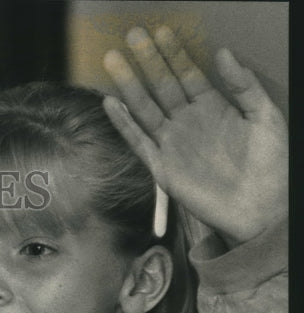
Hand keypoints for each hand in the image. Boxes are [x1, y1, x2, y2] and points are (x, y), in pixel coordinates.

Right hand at [103, 26, 287, 247]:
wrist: (263, 208)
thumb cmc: (272, 165)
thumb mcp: (265, 117)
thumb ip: (245, 86)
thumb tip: (224, 53)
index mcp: (213, 108)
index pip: (188, 74)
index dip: (174, 53)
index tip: (161, 32)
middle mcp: (188, 122)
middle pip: (161, 86)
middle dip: (147, 61)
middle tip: (133, 34)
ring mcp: (173, 144)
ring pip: (145, 108)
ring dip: (129, 84)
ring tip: (114, 59)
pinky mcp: (162, 167)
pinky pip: (138, 142)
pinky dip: (124, 124)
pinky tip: (112, 104)